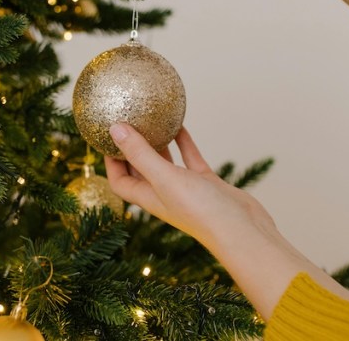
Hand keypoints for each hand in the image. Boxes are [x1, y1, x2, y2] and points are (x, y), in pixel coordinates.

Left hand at [104, 123, 348, 317]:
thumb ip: (140, 153)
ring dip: (157, 142)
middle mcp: (164, 194)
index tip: (104, 137)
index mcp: (149, 197)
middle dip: (131, 148)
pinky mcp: (206, 183)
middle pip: (140, 170)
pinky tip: (180, 124)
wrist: (243, 230)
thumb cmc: (202, 210)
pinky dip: (184, 142)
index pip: (120, 181)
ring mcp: (186, 188)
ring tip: (149, 119)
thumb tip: (115, 129)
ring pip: (166, 162)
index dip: (110, 162)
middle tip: (126, 123)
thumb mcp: (165, 177)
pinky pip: (190, 158)